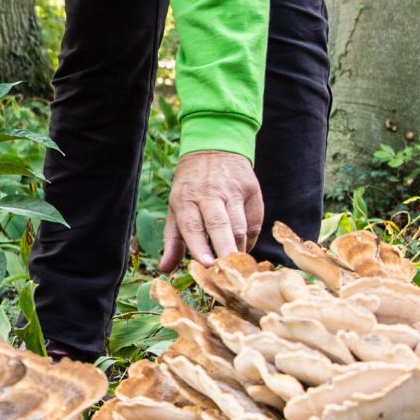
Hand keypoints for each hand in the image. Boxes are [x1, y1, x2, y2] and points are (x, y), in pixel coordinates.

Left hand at [160, 149, 264, 272]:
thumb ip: (172, 240)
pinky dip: (250, 240)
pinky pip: (254, 222)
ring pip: (240, 226)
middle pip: (220, 225)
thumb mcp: (175, 207)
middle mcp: (209, 193)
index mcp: (185, 198)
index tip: (206, 265)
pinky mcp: (252, 190)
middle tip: (227, 272)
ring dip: (238, 249)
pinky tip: (243, 249)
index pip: (192, 225)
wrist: (215, 147)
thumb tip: (164, 269)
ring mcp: (233, 191)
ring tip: (235, 268)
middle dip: (224, 249)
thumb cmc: (190, 186)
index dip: (199, 246)